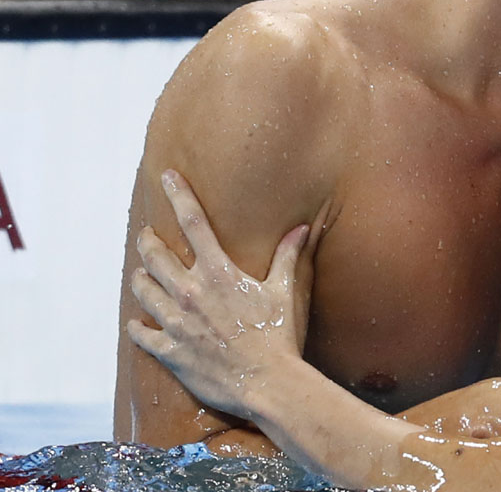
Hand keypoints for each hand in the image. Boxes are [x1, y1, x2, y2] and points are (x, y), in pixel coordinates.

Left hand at [128, 169, 314, 420]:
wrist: (267, 383)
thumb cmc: (279, 336)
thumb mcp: (285, 292)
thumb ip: (288, 257)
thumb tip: (302, 228)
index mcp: (218, 273)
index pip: (193, 222)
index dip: (179, 195)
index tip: (167, 177)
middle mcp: (190, 292)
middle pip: (155, 255)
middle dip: (148, 241)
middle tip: (147, 236)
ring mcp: (176, 322)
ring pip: (143, 290)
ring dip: (140, 279)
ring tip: (141, 275)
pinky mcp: (169, 350)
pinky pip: (141, 333)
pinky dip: (138, 326)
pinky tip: (137, 322)